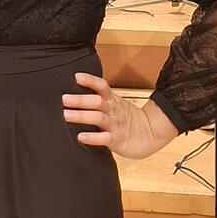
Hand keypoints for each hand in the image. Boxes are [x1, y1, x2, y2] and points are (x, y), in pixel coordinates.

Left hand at [62, 72, 177, 159]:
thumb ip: (100, 101)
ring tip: (66, 115)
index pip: (102, 86)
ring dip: (82, 116)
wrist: (152, 133)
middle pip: (97, 101)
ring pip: (98, 118)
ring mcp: (116, 125)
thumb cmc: (128, 119)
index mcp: (113, 101)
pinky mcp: (118, 140)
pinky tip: (81, 137)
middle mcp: (113, 111)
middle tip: (64, 99)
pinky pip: (105, 138)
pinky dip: (93, 137)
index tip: (76, 77)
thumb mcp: (116, 105)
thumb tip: (75, 96)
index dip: (90, 80)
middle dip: (80, 100)